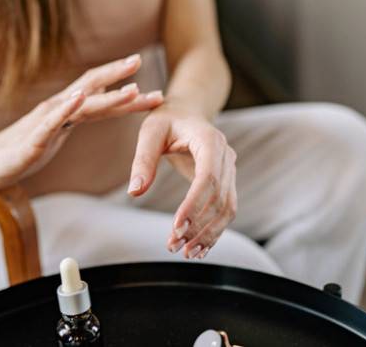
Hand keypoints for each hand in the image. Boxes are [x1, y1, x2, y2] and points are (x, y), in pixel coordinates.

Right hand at [0, 54, 162, 188]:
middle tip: (140, 61)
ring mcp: (46, 121)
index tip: (143, 68)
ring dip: (108, 97)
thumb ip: (82, 112)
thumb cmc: (25, 147)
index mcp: (67, 107)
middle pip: (92, 86)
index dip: (120, 77)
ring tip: (130, 89)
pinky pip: (53, 121)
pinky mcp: (35, 138)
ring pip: (81, 104)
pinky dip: (67, 109)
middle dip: (117, 74)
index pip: (98, 87)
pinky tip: (79, 99)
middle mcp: (58, 108)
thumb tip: (106, 93)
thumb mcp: (60, 127)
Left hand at [128, 105, 236, 258]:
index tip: (177, 227)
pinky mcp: (226, 183)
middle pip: (220, 198)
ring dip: (209, 233)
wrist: (187, 112)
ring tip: (186, 253)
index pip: (208, 177)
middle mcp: (226, 156)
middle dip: (199, 225)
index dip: (195, 204)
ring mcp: (229, 170)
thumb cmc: (166, 119)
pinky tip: (199, 248)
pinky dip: (214, 231)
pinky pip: (226, 209)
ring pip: (228, 208)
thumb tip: (135, 191)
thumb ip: (143, 159)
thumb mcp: (149, 132)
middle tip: (174, 246)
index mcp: (209, 140)